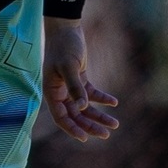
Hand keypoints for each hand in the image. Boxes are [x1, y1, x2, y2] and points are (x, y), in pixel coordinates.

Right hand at [43, 17, 119, 141]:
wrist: (66, 29)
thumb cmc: (63, 46)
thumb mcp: (69, 66)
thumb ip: (75, 87)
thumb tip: (82, 107)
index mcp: (51, 92)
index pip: (61, 117)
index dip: (72, 128)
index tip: (85, 138)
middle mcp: (59, 92)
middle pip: (75, 115)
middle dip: (90, 125)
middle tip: (107, 134)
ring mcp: (69, 87)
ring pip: (85, 107)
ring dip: (99, 115)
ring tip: (115, 124)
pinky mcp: (79, 79)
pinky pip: (91, 94)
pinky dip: (102, 99)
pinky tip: (114, 102)